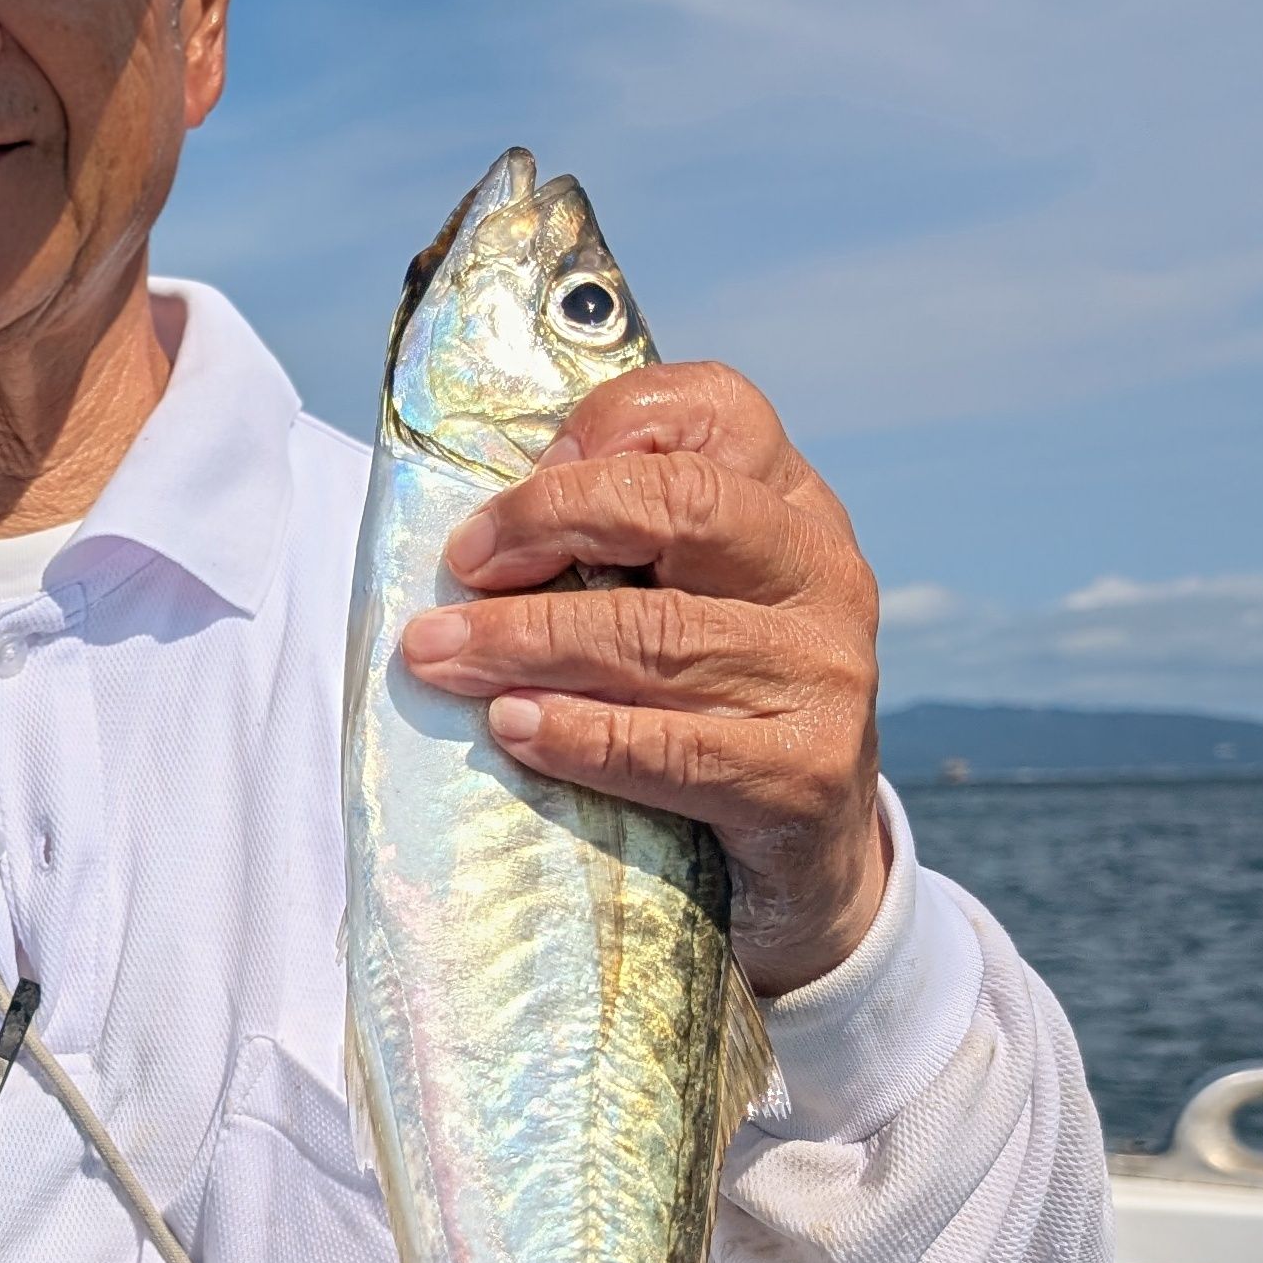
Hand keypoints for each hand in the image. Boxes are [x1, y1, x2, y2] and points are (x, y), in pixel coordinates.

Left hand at [396, 361, 885, 995]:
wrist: (805, 853)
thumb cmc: (706, 701)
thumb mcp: (682, 599)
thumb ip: (614, 547)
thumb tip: (476, 535)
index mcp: (791, 504)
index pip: (719, 410)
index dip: (613, 422)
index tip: (527, 467)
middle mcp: (821, 572)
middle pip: (684, 505)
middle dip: (550, 522)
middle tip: (461, 564)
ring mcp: (824, 673)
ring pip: (657, 635)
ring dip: (525, 641)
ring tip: (439, 656)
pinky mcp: (805, 774)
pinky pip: (670, 748)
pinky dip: (578, 735)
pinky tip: (512, 728)